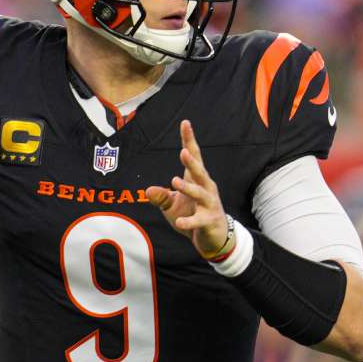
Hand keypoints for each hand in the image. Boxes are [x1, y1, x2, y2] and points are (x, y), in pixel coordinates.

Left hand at [146, 119, 230, 258]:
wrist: (214, 238)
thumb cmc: (194, 215)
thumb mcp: (173, 206)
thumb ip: (161, 197)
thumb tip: (148, 190)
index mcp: (197, 180)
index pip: (194, 157)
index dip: (189, 140)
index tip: (185, 123)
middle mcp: (206, 188)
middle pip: (199, 172)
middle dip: (192, 162)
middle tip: (183, 151)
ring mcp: (209, 204)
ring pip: (200, 193)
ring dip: (188, 188)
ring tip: (174, 181)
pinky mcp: (210, 221)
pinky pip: (199, 221)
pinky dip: (189, 221)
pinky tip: (179, 222)